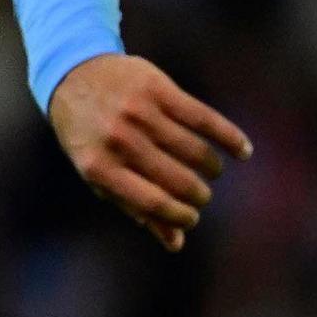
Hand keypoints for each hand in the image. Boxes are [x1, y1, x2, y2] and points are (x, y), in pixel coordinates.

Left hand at [47, 53, 251, 251]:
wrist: (74, 73)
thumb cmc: (89, 134)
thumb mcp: (98, 172)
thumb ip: (135, 207)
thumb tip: (176, 244)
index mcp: (99, 167)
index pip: (153, 202)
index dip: (180, 217)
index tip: (192, 218)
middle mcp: (119, 140)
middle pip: (179, 179)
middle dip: (198, 195)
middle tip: (201, 195)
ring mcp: (139, 114)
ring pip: (196, 151)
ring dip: (211, 169)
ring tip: (211, 172)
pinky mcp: (159, 90)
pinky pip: (205, 119)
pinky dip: (230, 138)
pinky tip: (243, 151)